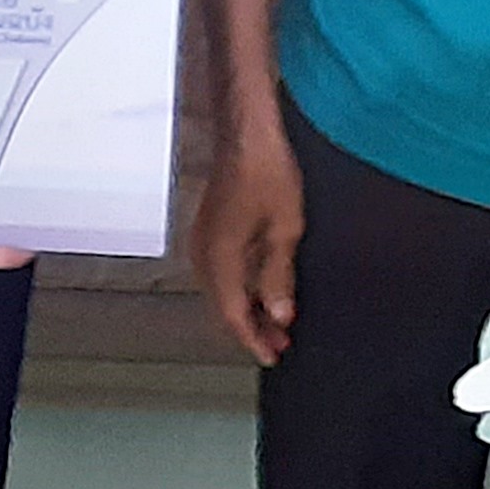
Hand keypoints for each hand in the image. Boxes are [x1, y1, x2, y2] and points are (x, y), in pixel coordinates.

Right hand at [195, 113, 303, 364]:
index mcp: (220, 258)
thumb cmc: (267, 172)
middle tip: (279, 345)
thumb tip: (279, 315)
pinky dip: (241, 287)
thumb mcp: (284, 229)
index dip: (254, 339)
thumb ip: (278, 276)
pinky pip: (221, 271)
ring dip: (247, 308)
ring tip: (274, 323)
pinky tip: (259, 289)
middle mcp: (204, 254)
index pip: (234, 314)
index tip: (273, 356)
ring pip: (222, 290)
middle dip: (251, 328)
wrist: (247, 132)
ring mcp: (204, 240)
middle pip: (224, 306)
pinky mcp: (210, 229)